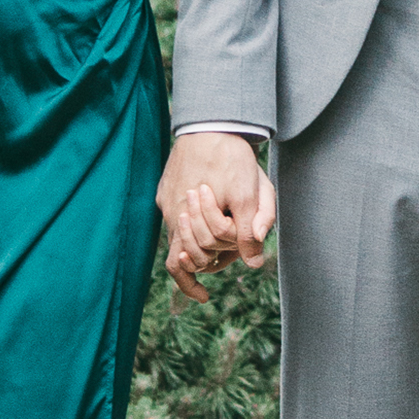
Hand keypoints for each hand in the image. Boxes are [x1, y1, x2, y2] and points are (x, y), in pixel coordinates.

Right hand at [157, 133, 276, 303]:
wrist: (211, 121)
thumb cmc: (233, 157)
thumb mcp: (251, 193)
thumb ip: (252, 228)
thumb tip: (253, 263)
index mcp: (191, 219)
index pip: (192, 261)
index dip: (198, 280)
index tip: (203, 298)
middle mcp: (173, 213)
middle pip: (180, 252)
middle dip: (196, 265)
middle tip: (212, 273)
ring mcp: (166, 200)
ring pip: (173, 236)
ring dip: (189, 249)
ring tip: (203, 262)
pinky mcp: (164, 188)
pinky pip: (172, 216)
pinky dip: (185, 227)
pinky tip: (199, 220)